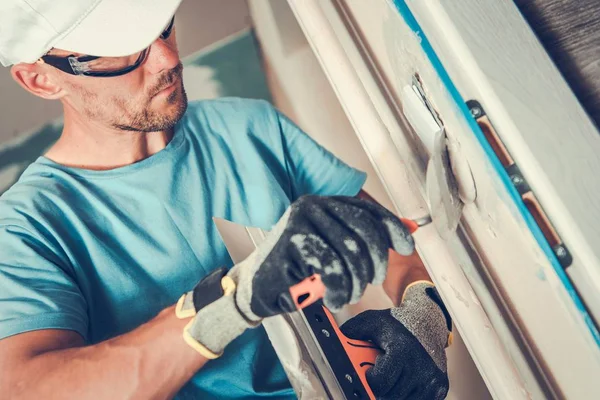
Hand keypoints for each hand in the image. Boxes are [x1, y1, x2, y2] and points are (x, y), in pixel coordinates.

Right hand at [177, 195, 414, 357]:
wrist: (256, 287)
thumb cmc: (297, 270)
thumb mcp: (333, 251)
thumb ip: (363, 239)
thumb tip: (409, 229)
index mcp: (324, 203)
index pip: (366, 209)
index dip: (391, 227)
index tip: (406, 247)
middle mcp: (312, 205)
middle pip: (362, 230)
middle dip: (375, 261)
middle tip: (372, 282)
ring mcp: (299, 222)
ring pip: (349, 250)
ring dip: (356, 281)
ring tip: (349, 295)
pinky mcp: (290, 243)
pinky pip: (331, 267)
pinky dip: (339, 288)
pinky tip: (335, 298)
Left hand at [340, 282, 451, 399]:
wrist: (428, 322)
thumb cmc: (396, 323)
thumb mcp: (371, 321)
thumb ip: (351, 332)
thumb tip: (330, 341)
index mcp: (402, 351)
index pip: (379, 383)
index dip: (369, 381)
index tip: (367, 374)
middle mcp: (421, 367)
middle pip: (390, 396)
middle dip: (379, 390)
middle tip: (376, 378)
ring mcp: (432, 380)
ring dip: (393, 393)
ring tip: (390, 379)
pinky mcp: (440, 388)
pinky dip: (406, 396)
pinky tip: (402, 383)